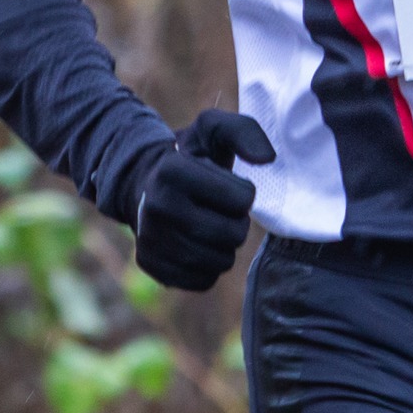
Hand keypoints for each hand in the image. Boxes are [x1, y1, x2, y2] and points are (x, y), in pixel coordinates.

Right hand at [134, 110, 275, 292]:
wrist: (146, 185)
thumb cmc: (192, 157)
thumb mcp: (214, 131)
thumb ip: (246, 132)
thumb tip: (267, 159)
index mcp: (172, 171)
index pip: (243, 198)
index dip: (244, 193)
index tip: (225, 186)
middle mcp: (156, 207)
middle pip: (233, 234)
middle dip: (237, 222)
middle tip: (221, 209)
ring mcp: (150, 240)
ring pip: (220, 261)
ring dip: (225, 245)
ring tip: (210, 224)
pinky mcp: (151, 266)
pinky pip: (203, 280)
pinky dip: (209, 267)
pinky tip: (198, 245)